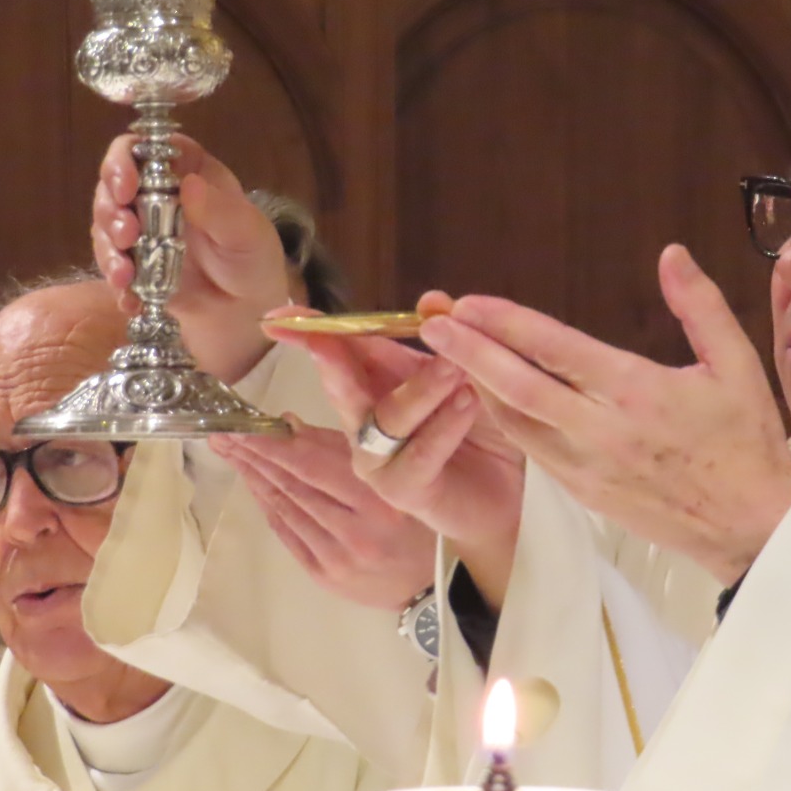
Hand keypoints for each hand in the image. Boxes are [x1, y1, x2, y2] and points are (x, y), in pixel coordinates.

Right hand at [92, 134, 289, 380]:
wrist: (248, 310)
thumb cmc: (253, 260)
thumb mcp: (248, 234)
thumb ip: (220, 210)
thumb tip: (189, 183)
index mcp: (188, 172)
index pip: (148, 148)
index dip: (127, 158)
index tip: (126, 185)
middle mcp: (158, 195)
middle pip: (113, 184)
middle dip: (109, 208)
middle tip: (126, 234)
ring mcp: (142, 230)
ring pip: (105, 224)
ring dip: (108, 247)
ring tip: (125, 274)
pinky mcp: (133, 263)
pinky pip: (111, 266)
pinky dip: (115, 282)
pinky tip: (130, 300)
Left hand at [209, 417, 435, 610]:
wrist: (435, 585)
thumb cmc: (423, 520)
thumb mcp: (397, 476)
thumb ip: (346, 450)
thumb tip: (289, 425)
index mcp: (379, 499)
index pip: (313, 466)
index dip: (273, 445)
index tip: (242, 425)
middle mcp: (354, 530)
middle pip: (293, 486)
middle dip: (254, 456)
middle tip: (222, 433)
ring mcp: (336, 556)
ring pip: (286, 509)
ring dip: (256, 479)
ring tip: (232, 454)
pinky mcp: (325, 575)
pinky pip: (289, 534)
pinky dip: (271, 507)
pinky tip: (256, 486)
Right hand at [265, 299, 526, 606]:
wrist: (510, 491)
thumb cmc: (485, 430)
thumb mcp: (473, 375)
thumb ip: (451, 339)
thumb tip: (432, 299)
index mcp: (379, 381)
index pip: (342, 347)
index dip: (312, 329)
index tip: (280, 314)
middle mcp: (367, 419)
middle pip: (342, 382)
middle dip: (331, 355)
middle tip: (325, 336)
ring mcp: (380, 458)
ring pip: (385, 417)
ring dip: (420, 388)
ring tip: (454, 367)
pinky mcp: (403, 490)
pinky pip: (418, 454)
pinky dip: (443, 426)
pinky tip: (467, 404)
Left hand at [417, 245, 790, 583]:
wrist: (749, 527)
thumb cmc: (746, 442)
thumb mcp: (736, 364)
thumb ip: (699, 304)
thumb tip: (671, 253)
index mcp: (635, 392)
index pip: (554, 349)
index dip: (506, 323)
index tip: (468, 302)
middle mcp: (600, 431)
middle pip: (516, 387)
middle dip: (469, 352)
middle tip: (432, 323)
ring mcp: (586, 467)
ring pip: (515, 421)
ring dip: (478, 385)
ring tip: (449, 352)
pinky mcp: (582, 493)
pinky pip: (531, 448)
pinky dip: (504, 418)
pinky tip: (489, 395)